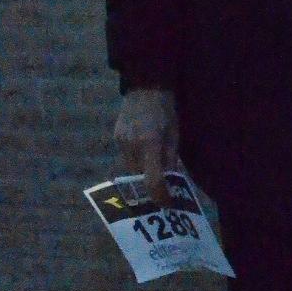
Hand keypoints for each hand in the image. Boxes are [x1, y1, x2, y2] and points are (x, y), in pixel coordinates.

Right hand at [114, 88, 178, 202]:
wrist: (145, 86)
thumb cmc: (167, 110)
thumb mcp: (175, 134)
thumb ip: (170, 159)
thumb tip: (170, 182)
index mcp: (150, 142)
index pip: (152, 179)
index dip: (158, 194)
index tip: (165, 204)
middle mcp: (132, 145)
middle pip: (139, 177)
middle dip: (149, 187)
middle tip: (161, 195)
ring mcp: (121, 141)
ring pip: (131, 169)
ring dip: (142, 174)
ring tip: (154, 177)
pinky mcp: (116, 137)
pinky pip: (127, 157)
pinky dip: (136, 162)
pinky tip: (144, 157)